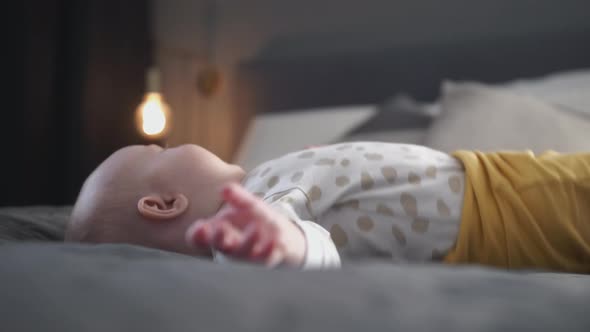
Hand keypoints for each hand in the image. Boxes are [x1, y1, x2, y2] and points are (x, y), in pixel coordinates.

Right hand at [185, 183, 305, 266]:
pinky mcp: (270, 257)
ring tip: (254, 228)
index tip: (200, 226)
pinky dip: (270, 251)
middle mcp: (232, 248)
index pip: (201, 239)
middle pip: (222, 247)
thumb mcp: (247, 206)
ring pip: (246, 253)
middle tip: (221, 228)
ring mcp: (251, 255)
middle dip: (219, 238)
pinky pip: (268, 258)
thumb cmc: (256, 221)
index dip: (197, 235)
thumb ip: (237, 198)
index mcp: (220, 235)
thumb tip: (225, 188)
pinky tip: (275, 242)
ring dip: (249, 242)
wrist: (282, 236)